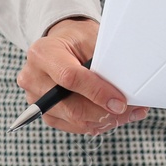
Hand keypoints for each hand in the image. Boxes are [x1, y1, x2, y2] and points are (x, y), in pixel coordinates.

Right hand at [16, 15, 149, 134]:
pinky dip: (96, 124)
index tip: (120, 102)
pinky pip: (73, 126)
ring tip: (129, 114)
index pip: (70, 78)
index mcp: (43, 53)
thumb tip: (127, 88)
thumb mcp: (92, 39)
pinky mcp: (45, 113)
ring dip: (105, 121)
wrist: (62, 44)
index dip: (97, 92)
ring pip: (74, 120)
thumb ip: (104, 62)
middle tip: (132, 111)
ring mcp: (37, 99)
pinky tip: (114, 117)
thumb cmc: (78, 39)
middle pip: (72, 107)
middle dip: (105, 113)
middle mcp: (33, 78)